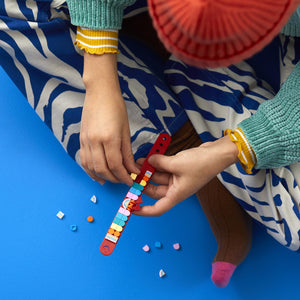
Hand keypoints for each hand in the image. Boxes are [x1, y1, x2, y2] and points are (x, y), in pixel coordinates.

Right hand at [80, 52, 138, 184]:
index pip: (115, 165)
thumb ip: (127, 152)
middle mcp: (95, 141)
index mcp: (109, 138)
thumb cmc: (116, 108)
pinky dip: (90, 170)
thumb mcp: (126, 131)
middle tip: (124, 180)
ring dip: (102, 177)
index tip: (131, 180)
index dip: (124, 176)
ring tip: (112, 180)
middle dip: (114, 178)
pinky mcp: (81, 140)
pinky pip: (83, 160)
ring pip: (91, 167)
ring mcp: (85, 141)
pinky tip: (97, 174)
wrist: (100, 93)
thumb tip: (132, 169)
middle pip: (103, 169)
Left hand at [135, 135, 238, 215]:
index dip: (144, 211)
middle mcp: (176, 189)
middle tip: (134, 173)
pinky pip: (164, 169)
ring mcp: (178, 179)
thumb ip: (159, 163)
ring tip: (139, 161)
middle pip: (155, 190)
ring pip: (158, 178)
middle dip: (144, 182)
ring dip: (149, 171)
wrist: (217, 154)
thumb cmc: (202, 164)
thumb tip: (149, 160)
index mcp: (177, 194)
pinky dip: (157, 164)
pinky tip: (149, 158)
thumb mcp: (177, 164)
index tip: (132, 208)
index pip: (158, 208)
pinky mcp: (179, 169)